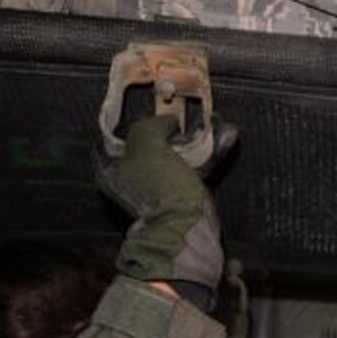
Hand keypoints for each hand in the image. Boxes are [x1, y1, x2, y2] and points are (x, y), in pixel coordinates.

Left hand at [97, 114, 225, 307]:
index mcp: (111, 169)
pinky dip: (207, 154)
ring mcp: (157, 188)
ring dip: (193, 138)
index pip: (115, 136)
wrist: (186, 228)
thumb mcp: (146, 144)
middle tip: (182, 116)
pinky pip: (192, 168)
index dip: (131, 119)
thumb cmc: (160, 187)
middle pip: (147, 143)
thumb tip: (167, 122)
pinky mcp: (181, 196)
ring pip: (174, 154)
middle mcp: (131, 178)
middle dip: (168, 128)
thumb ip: (150, 125)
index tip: (149, 109)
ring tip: (210, 123)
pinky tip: (225, 137)